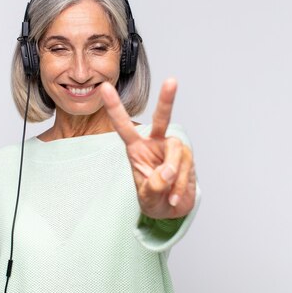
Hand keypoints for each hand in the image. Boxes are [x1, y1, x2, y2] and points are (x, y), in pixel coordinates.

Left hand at [100, 78, 195, 218]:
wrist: (172, 211)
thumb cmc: (153, 199)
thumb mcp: (146, 197)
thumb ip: (152, 186)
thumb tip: (167, 172)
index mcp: (136, 148)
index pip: (123, 126)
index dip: (114, 107)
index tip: (105, 88)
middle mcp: (155, 143)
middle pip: (161, 118)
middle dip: (167, 100)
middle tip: (172, 81)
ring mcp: (172, 149)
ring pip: (175, 152)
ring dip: (172, 176)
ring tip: (167, 195)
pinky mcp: (187, 157)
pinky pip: (185, 167)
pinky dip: (179, 186)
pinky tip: (173, 197)